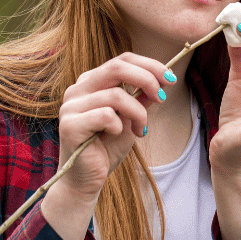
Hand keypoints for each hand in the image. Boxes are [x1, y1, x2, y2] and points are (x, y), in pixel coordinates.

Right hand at [41, 53, 171, 239]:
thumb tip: (165, 79)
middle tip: (163, 97)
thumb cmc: (108, 148)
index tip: (171, 78)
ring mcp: (70, 105)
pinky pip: (105, 115)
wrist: (87, 180)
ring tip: (141, 129)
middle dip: (148, 79)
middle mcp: (78, 89)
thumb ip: (143, 98)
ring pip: (116, 95)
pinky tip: (118, 136)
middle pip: (117, 67)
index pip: (122, 59)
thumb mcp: (133, 118)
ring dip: (138, 113)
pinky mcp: (69, 124)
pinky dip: (120, 126)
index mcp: (92, 82)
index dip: (150, 65)